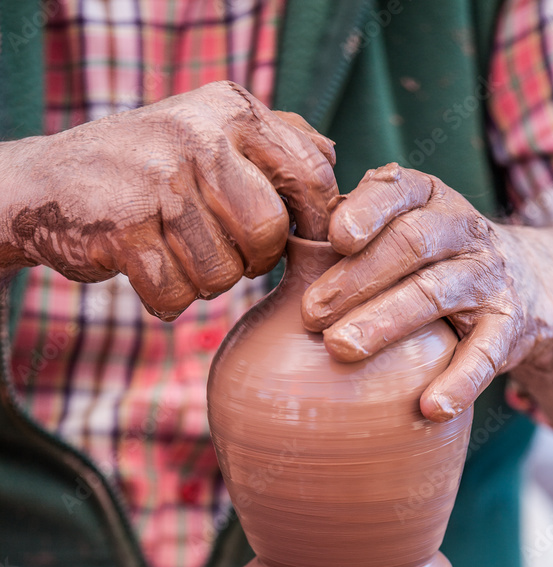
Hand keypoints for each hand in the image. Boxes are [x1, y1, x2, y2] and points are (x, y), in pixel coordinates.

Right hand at [0, 82, 337, 319]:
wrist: (48, 185)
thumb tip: (333, 158)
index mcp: (231, 110)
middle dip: (253, 260)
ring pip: (222, 275)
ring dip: (203, 282)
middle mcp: (197, 137)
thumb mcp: (209, 131)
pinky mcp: (124, 230)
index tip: (300, 246)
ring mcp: (157, 182)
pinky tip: (148, 271)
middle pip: (267, 233)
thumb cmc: (147, 167)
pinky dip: (166, 299)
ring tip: (177, 254)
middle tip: (227, 253)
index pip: (310, 176)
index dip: (316, 225)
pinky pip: (175, 295)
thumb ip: (274, 140)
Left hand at [302, 163, 552, 421]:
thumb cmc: (430, 260)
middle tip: (310, 314)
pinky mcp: (509, 326)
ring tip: (341, 349)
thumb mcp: (398, 230)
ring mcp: (488, 277)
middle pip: (410, 244)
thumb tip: (282, 250)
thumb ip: (349, 232)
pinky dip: (460, 382)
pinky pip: (485, 354)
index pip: (398, 191)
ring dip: (387, 321)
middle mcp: (463, 229)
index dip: (367, 210)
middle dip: (358, 278)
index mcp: (429, 197)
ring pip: (437, 293)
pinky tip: (431, 407)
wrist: (525, 285)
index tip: (335, 236)